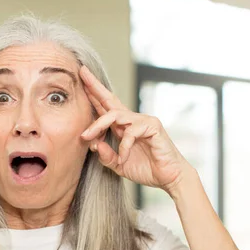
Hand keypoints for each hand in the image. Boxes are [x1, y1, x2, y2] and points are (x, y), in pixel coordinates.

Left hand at [79, 65, 193, 194]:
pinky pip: (130, 132)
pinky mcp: (153, 126)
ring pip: (115, 115)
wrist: (168, 177)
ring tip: (86, 136)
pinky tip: (123, 158)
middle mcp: (132, 120)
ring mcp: (143, 121)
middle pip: (110, 100)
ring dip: (98, 125)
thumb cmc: (146, 169)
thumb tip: (94, 145)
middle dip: (95, 86)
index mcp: (122, 126)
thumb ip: (106, 156)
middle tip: (82, 72)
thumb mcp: (118, 165)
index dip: (93, 93)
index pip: (105, 107)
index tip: (81, 78)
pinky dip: (123, 146)